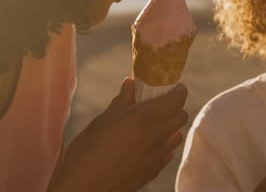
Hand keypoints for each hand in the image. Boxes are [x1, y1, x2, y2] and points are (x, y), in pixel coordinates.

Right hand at [51, 78, 188, 191]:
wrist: (84, 187)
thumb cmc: (88, 150)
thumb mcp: (103, 120)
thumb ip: (122, 101)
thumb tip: (130, 84)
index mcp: (145, 118)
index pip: (177, 100)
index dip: (179, 90)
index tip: (173, 87)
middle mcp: (156, 136)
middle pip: (181, 117)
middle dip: (175, 107)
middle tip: (160, 104)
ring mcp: (157, 156)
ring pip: (176, 136)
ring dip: (170, 128)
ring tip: (152, 125)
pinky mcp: (153, 171)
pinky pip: (166, 154)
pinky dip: (162, 146)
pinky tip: (146, 146)